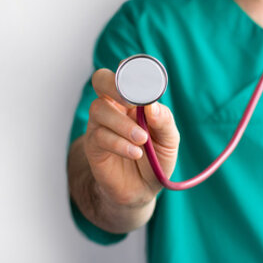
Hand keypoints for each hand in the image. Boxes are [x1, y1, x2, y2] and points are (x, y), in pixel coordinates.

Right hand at [84, 68, 180, 207]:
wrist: (141, 190)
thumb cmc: (155, 160)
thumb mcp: (169, 140)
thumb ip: (164, 121)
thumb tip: (152, 105)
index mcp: (132, 100)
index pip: (126, 74)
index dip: (131, 71)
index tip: (145, 83)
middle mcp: (114, 107)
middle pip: (101, 80)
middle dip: (114, 85)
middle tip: (132, 102)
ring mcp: (100, 125)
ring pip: (99, 109)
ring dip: (122, 124)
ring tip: (141, 140)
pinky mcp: (93, 146)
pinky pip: (100, 136)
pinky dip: (119, 144)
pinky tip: (134, 153)